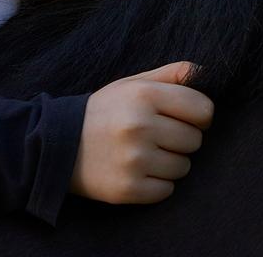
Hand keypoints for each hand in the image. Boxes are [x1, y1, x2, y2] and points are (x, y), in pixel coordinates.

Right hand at [69, 61, 213, 203]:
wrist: (55, 144)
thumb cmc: (104, 111)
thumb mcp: (132, 84)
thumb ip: (171, 74)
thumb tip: (206, 71)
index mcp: (144, 95)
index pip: (203, 110)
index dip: (199, 116)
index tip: (185, 118)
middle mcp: (140, 126)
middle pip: (195, 140)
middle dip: (181, 139)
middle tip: (158, 137)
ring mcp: (134, 160)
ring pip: (183, 167)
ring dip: (170, 163)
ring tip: (145, 154)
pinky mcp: (128, 188)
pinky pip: (167, 190)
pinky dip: (157, 184)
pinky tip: (138, 171)